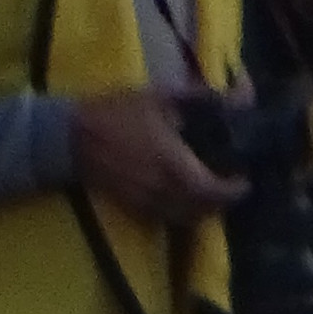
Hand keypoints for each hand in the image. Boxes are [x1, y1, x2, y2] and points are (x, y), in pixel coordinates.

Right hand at [72, 88, 245, 226]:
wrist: (67, 136)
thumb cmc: (116, 113)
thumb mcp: (160, 98)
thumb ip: (201, 99)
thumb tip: (235, 96)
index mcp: (175, 167)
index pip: (216, 192)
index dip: (235, 191)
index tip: (245, 179)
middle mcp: (164, 192)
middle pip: (204, 210)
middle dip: (222, 201)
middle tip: (230, 184)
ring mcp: (146, 202)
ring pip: (186, 218)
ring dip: (203, 209)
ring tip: (210, 191)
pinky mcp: (132, 206)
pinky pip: (165, 218)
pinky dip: (181, 212)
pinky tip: (183, 196)